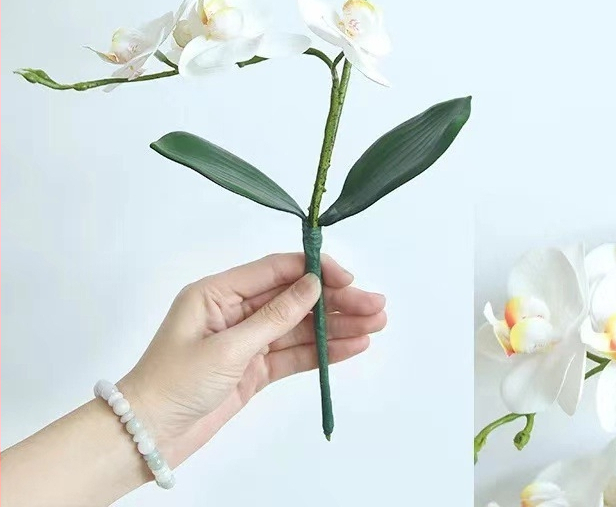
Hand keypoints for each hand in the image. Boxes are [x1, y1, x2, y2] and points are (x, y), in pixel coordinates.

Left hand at [119, 252, 386, 466]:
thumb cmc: (173, 384)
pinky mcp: (254, 369)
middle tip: (376, 305)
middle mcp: (236, 310)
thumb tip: (312, 284)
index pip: (276, 270)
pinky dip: (323, 352)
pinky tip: (353, 345)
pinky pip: (294, 355)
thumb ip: (274, 317)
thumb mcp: (227, 347)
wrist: (145, 438)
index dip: (315, 271)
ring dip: (337, 326)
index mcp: (219, 292)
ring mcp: (247, 340)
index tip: (349, 278)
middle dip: (336, 301)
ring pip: (300, 327)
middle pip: (295, 299)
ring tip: (375, 324)